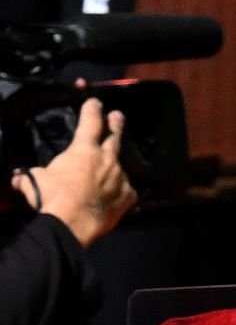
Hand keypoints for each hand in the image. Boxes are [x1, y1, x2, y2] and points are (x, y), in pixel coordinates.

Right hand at [12, 97, 135, 246]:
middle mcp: (107, 160)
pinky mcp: (129, 195)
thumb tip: (18, 176)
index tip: (95, 101)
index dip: (92, 110)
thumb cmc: (52, 197)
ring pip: (119, 167)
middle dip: (116, 124)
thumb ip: (29, 175)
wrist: (73, 223)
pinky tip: (111, 198)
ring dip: (112, 168)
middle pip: (114, 137)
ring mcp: (121, 177)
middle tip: (118, 115)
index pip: (90, 122)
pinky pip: (125, 191)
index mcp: (84, 151)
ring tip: (107, 173)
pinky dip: (118, 192)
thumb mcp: (34, 181)